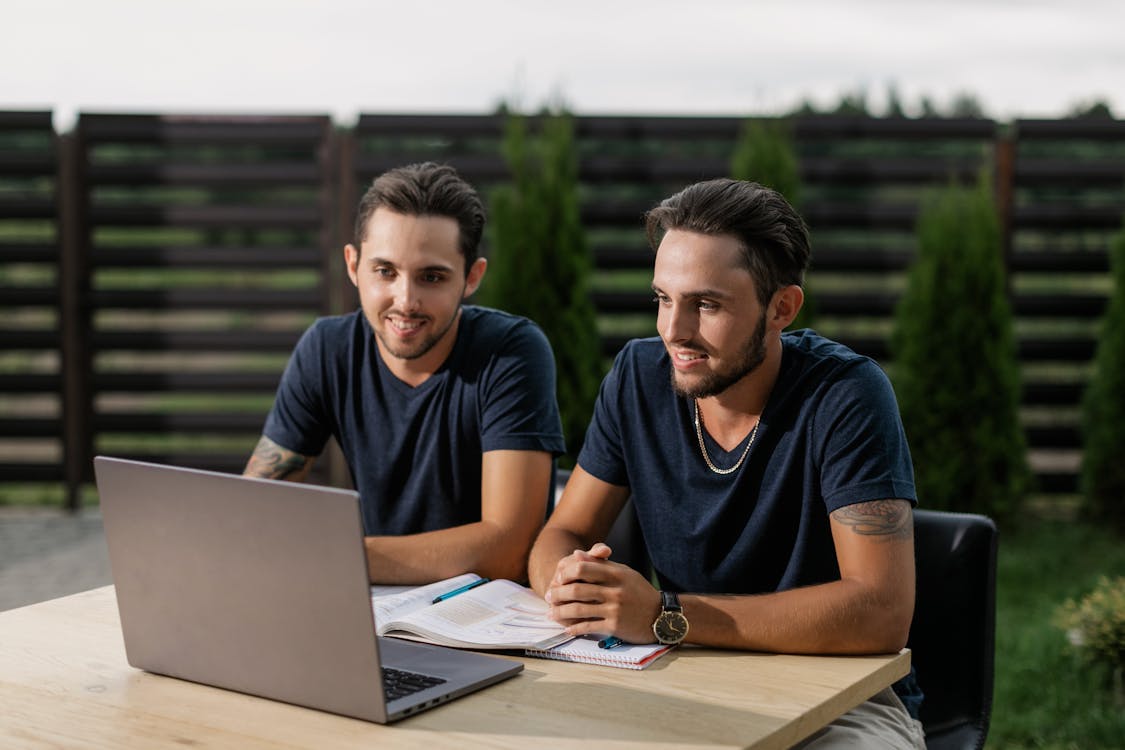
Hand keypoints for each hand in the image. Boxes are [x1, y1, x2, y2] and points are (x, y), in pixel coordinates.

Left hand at [544, 543, 660, 643]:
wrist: (662, 616)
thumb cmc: (640, 592)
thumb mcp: (623, 573)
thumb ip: (600, 564)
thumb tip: (576, 554)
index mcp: (615, 573)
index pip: (583, 568)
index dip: (565, 573)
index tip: (557, 579)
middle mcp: (614, 590)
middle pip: (576, 589)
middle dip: (558, 594)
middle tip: (548, 597)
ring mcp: (614, 608)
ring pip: (578, 609)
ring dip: (560, 612)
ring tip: (551, 614)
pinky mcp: (614, 626)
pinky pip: (588, 626)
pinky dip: (574, 628)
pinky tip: (567, 628)